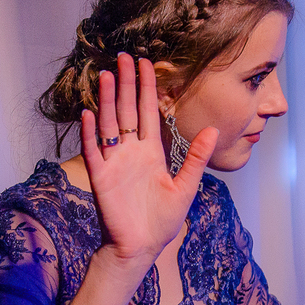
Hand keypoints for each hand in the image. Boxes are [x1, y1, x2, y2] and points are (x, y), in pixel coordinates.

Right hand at [79, 53, 217, 264]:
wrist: (141, 246)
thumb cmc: (163, 220)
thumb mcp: (185, 186)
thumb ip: (196, 158)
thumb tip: (214, 130)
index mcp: (151, 152)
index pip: (147, 112)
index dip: (146, 88)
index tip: (146, 64)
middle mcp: (130, 152)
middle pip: (126, 111)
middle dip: (125, 84)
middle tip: (124, 57)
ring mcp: (113, 163)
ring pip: (108, 124)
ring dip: (106, 100)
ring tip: (106, 75)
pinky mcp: (100, 178)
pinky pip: (93, 151)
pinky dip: (91, 134)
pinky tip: (90, 114)